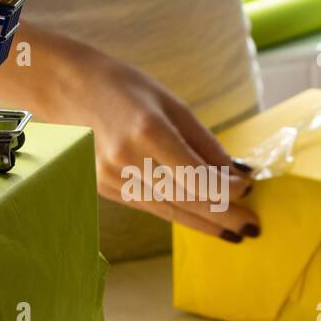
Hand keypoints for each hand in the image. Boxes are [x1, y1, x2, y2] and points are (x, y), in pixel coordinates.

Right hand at [14, 32, 259, 241]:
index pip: (197, 176)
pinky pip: (152, 207)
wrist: (68, 91)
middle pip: (187, 199)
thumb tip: (237, 174)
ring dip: (205, 224)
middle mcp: (128, 160)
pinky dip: (180, 214)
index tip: (251, 191)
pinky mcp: (107, 189)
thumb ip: (205, 142)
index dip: (227, 190)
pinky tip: (202, 221)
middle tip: (252, 227)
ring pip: (170, 210)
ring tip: (233, 232)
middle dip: (223, 216)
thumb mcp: (172, 104)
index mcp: (148, 132)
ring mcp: (113, 179)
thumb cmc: (125, 88)